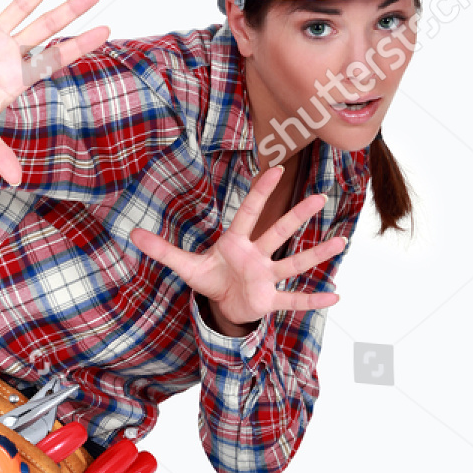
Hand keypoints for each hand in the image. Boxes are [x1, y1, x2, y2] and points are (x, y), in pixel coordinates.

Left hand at [129, 166, 348, 326]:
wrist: (223, 303)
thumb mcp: (184, 265)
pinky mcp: (270, 299)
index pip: (248, 213)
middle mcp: (256, 256)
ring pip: (293, 263)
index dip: (259, 193)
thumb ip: (162, 250)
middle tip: (319, 196)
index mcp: (236, 243)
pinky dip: (312, 300)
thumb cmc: (210, 277)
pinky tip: (335, 296)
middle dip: (298, 215)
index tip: (274, 169)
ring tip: (341, 242)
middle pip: (279, 232)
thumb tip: (132, 235)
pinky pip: (293, 299)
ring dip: (316, 254)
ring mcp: (266, 276)